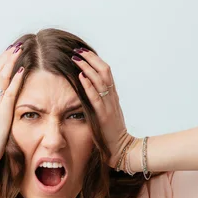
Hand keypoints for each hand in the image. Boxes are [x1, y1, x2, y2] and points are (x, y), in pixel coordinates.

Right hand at [0, 43, 24, 169]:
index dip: (0, 63)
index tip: (9, 52)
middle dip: (6, 57)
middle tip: (15, 44)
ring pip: (2, 77)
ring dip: (10, 62)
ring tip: (19, 50)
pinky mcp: (2, 112)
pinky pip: (10, 93)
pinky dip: (15, 80)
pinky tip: (22, 70)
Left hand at [71, 48, 133, 168]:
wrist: (121, 147)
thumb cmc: (111, 131)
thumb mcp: (108, 111)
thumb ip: (101, 100)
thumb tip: (89, 88)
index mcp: (113, 95)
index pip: (106, 72)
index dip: (95, 60)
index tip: (84, 52)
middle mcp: (112, 97)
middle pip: (105, 71)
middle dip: (91, 59)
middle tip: (78, 50)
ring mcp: (109, 105)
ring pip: (101, 81)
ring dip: (87, 68)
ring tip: (76, 59)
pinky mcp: (104, 115)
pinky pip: (95, 98)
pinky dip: (88, 86)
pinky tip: (80, 77)